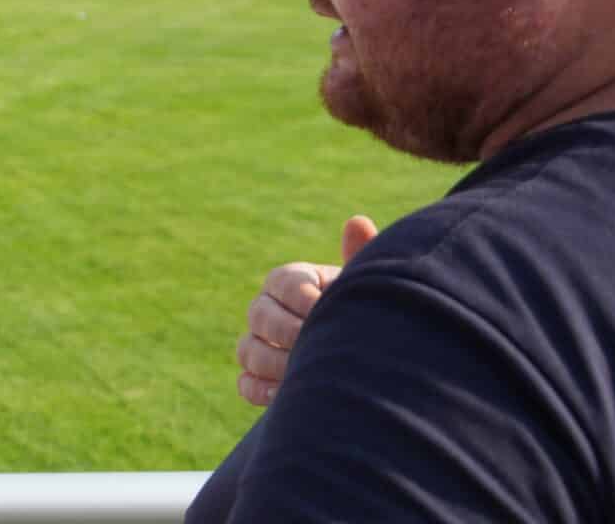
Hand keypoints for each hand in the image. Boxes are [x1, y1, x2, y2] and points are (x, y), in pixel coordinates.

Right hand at [237, 214, 376, 405]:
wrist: (368, 353)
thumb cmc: (365, 310)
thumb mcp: (366, 285)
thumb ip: (361, 256)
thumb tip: (357, 221)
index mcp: (290, 280)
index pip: (281, 282)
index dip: (301, 297)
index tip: (324, 311)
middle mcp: (267, 308)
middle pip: (258, 315)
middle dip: (287, 332)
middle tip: (317, 346)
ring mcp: (258, 343)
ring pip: (248, 350)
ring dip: (273, 362)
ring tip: (307, 372)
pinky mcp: (258, 378)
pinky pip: (245, 383)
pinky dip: (260, 390)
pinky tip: (288, 394)